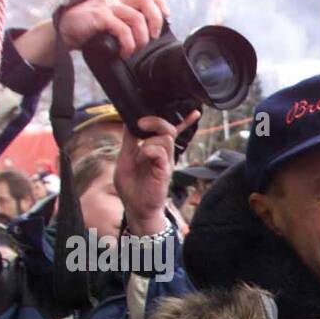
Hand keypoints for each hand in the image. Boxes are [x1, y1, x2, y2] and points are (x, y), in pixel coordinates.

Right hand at [58, 0, 168, 57]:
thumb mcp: (111, 20)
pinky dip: (128, 45)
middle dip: (156, 21)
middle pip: (146, 1)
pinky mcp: (99, 16)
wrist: (63, 33)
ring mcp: (106, 5)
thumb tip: (151, 33)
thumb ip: (126, 20)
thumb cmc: (89, 30)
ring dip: (141, 38)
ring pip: (137, 18)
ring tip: (135, 49)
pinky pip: (123, 30)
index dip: (160, 3)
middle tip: (153, 37)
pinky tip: (124, 52)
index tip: (166, 18)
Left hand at [115, 112, 201, 234]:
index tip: (194, 112)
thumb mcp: (125, 156)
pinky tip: (143, 157)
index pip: (172, 131)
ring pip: (165, 138)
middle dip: (155, 121)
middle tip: (141, 124)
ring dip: (149, 140)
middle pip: (168, 129)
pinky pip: (160, 153)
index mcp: (157, 149)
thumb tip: (129, 120)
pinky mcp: (164, 171)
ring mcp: (166, 162)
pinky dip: (149, 150)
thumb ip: (129, 140)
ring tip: (139, 154)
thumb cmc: (132, 185)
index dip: (184, 120)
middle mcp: (164, 154)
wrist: (136, 207)